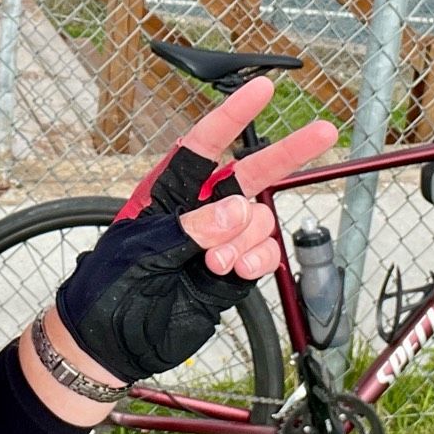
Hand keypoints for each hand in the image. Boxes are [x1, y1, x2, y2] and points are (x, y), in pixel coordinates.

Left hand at [55, 77, 337, 382]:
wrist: (111, 343)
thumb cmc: (108, 289)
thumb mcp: (141, 253)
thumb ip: (189, 229)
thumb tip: (236, 209)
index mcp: (166, 193)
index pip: (203, 145)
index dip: (232, 116)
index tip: (262, 89)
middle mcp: (199, 212)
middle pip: (250, 174)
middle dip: (286, 154)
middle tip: (324, 131)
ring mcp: (220, 243)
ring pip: (259, 221)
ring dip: (246, 240)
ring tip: (214, 264)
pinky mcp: (233, 274)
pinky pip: (262, 255)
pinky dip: (256, 261)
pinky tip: (235, 272)